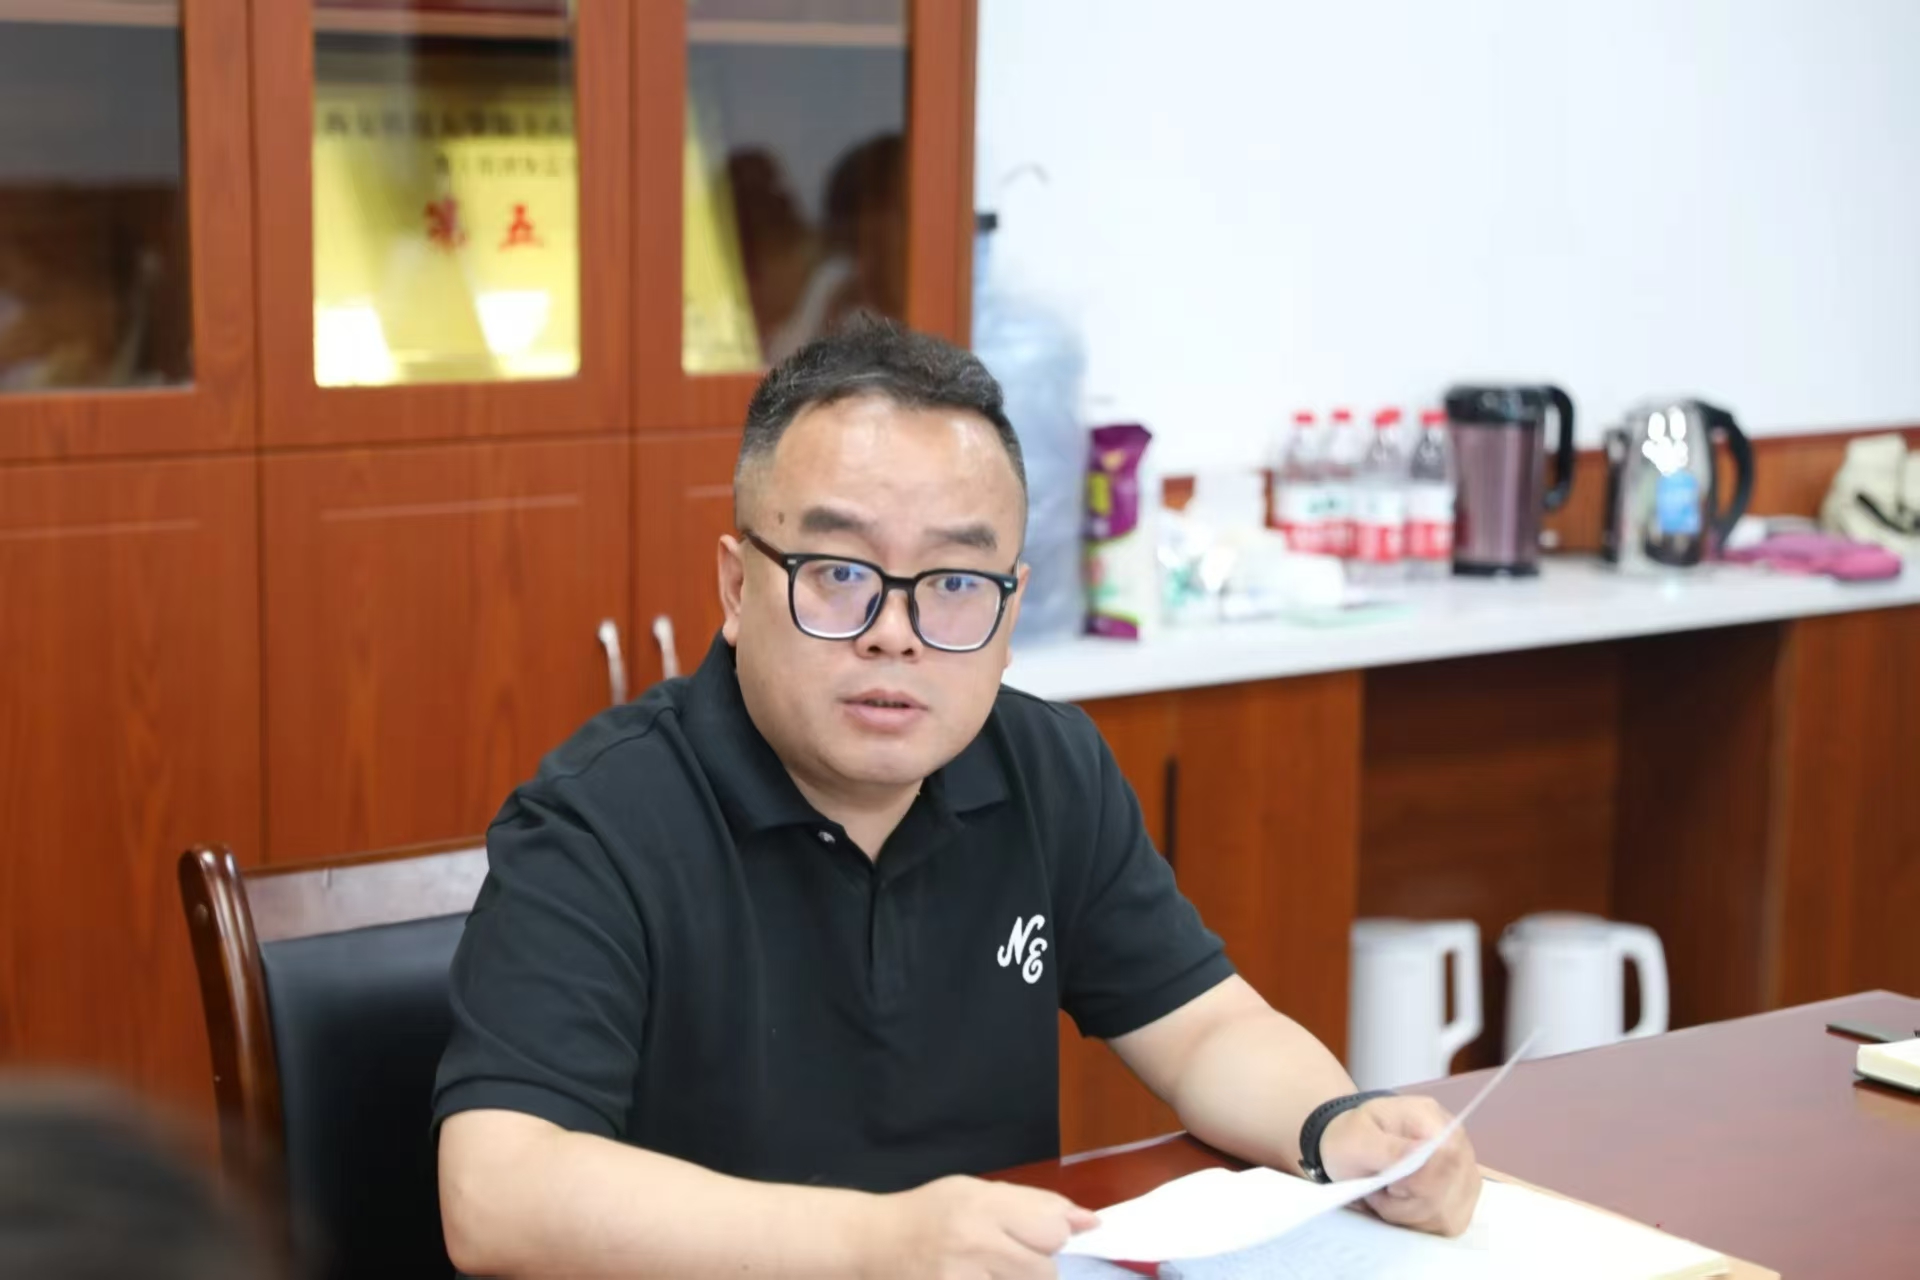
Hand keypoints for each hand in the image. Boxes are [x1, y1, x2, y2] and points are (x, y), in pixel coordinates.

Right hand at [860, 1175, 1099, 1279]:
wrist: (867, 1244)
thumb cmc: (926, 1214)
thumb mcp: (974, 1192)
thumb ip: (1033, 1204)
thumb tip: (1091, 1222)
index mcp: (981, 1204)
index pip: (1053, 1230)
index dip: (1052, 1236)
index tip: (1034, 1238)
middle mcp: (973, 1242)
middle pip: (1045, 1270)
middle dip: (1034, 1267)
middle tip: (1003, 1258)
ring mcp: (960, 1278)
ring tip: (987, 1271)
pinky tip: (975, 1277)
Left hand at [1319, 1096, 1479, 1236]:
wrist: (1350, 1147)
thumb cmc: (1350, 1138)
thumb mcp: (1356, 1139)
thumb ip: (1388, 1148)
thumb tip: (1421, 1152)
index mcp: (1430, 1117)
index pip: (1450, 1155)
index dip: (1423, 1180)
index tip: (1391, 1186)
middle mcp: (1457, 1142)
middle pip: (1450, 1190)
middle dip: (1408, 1202)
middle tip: (1380, 1190)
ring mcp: (1463, 1171)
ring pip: (1449, 1212)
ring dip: (1409, 1214)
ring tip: (1386, 1195)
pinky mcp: (1460, 1197)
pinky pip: (1448, 1223)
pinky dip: (1418, 1222)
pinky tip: (1400, 1206)